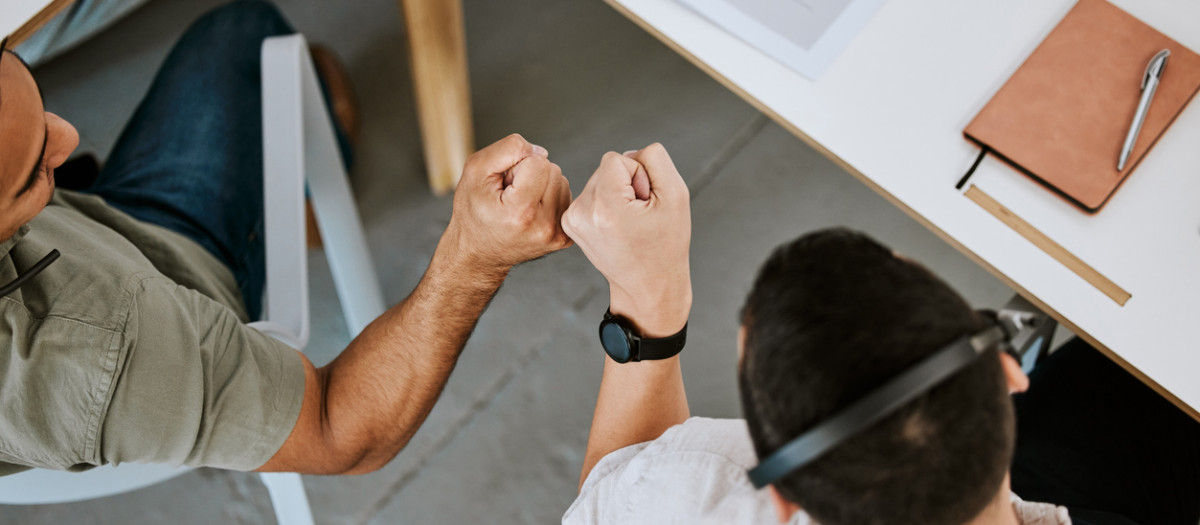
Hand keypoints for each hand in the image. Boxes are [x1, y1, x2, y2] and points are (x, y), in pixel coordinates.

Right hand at [440, 134, 572, 277]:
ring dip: (541, 185)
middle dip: (531, 175)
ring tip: (519, 203)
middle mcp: (543, 227)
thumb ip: (507, 149)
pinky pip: (566, 198)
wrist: (478, 253)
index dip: (518, 166)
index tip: (504, 185)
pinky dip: (549, 198)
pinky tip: (531, 211)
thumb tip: (541, 152)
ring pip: (561, 182)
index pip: (539, 162)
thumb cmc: (473, 211)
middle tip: (510, 195)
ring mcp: (556, 235)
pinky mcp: (564, 238)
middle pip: (553, 170)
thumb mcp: (475, 171)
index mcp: (521, 212)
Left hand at [562, 144, 691, 336]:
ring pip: (600, 179)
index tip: (645, 204)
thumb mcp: (676, 195)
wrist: (648, 286)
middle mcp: (581, 212)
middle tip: (640, 217)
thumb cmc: (666, 244)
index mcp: (605, 207)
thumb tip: (629, 154)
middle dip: (627, 185)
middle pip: (606, 168)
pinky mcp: (570, 223)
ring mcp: (572, 220)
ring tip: (630, 223)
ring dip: (618, 194)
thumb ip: (654, 159)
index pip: (617, 158)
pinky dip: (607, 204)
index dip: (639, 176)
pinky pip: (592, 193)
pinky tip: (617, 226)